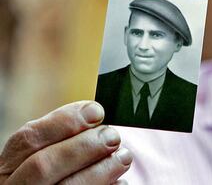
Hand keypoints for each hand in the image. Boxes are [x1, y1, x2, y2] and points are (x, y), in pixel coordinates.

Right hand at [0, 101, 132, 183]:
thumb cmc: (54, 172)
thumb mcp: (45, 153)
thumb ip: (61, 136)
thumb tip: (93, 113)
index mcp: (7, 167)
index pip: (28, 138)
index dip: (64, 121)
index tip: (96, 111)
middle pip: (44, 165)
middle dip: (84, 146)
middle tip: (113, 136)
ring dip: (102, 170)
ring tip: (123, 157)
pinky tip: (120, 180)